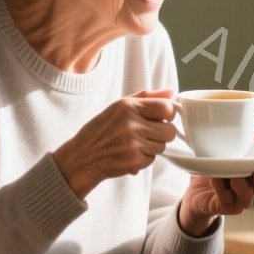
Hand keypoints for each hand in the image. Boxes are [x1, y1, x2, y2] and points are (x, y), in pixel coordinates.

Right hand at [52, 89, 177, 197]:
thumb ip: (147, 97)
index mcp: (128, 106)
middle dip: (162, 134)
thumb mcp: (120, 106)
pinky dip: (143, 159)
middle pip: (170, 131)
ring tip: (134, 144)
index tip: (162, 118)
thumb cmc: (102, 130)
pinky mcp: (133, 162)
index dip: (168, 114)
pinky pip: (152, 160)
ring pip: (162, 146)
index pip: (166, 108)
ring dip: (152, 147)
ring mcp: (133, 144)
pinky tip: (129, 154)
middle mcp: (131, 124)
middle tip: (147, 134)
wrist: (82, 157)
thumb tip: (172, 92)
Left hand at [178, 129, 253, 234]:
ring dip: (242, 185)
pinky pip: (225, 200)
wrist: (196, 192)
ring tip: (235, 176)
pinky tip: (214, 178)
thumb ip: (250, 142)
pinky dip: (220, 188)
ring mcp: (237, 200)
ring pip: (246, 196)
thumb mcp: (231, 150)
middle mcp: (250, 188)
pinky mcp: (223, 207)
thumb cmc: (217, 168)